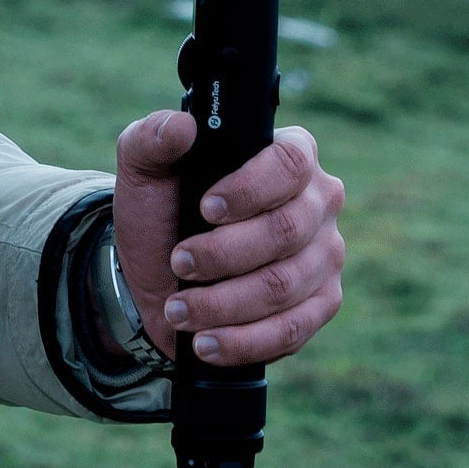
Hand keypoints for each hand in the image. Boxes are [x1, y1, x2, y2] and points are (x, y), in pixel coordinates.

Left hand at [111, 111, 344, 366]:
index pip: (290, 163)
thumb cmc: (161, 208)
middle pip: (286, 231)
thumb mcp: (143, 167)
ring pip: (284, 286)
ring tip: (179, 309)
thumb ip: (152, 137)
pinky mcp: (320, 306)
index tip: (205, 209)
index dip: (249, 189)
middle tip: (179, 262)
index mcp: (290, 153)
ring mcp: (325, 257)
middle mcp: (319, 202)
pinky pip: (291, 331)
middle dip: (223, 254)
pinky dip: (242, 340)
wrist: (160, 272)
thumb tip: (182, 126)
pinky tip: (205, 341)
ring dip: (223, 303)